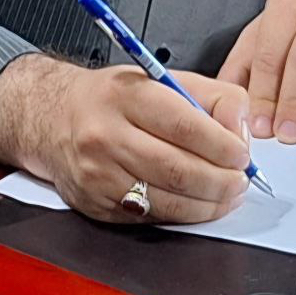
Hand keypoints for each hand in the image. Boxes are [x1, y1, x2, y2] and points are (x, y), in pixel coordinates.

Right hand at [0, 53, 251, 223]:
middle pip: (177, 169)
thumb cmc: (113, 97)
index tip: (242, 155)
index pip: (183, 124)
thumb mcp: (161, 76)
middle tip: (240, 181)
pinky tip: (196, 203)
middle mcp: (107, 135)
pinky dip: (181, 214)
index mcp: (127, 95)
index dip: (220, 144)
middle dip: (220, 181)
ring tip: (226, 194)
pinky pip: (149, 218)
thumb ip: (210, 96)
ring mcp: (98, 175)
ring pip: (166, 200)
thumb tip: (240, 131)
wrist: (52, 117)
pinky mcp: (96, 205)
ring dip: (207, 204)